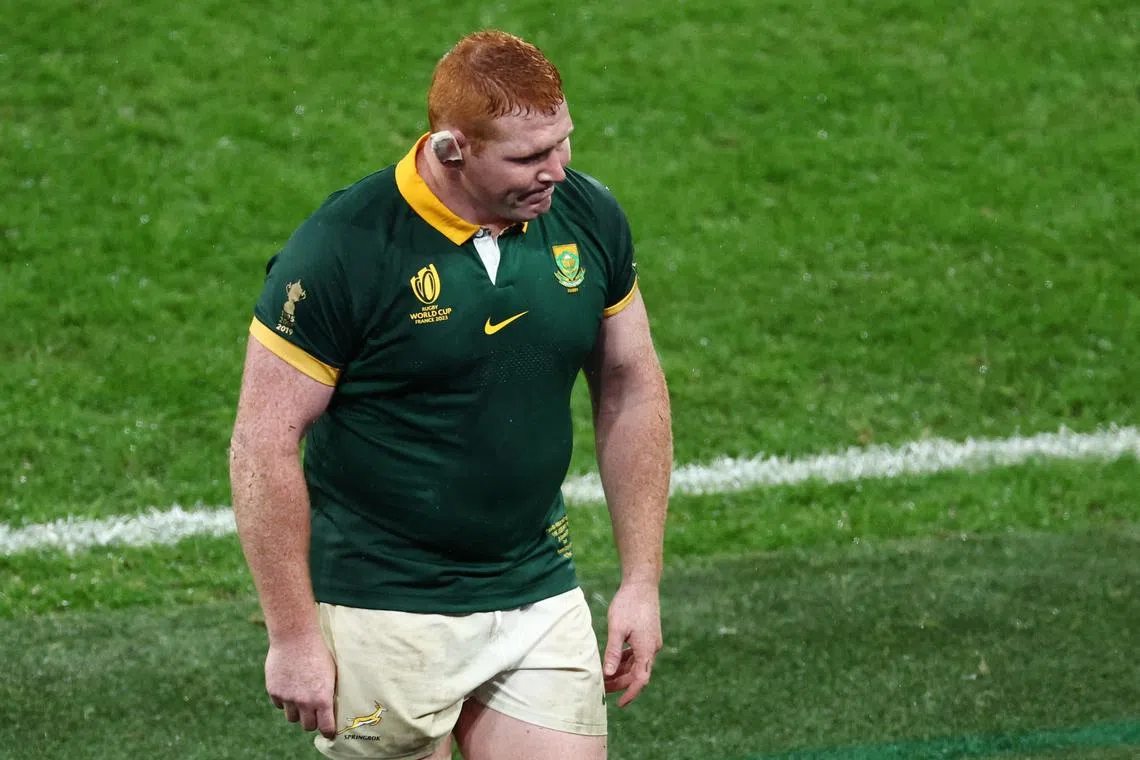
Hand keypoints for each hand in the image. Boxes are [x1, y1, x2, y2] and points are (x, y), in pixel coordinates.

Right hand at [265, 633, 337, 738]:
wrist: (295, 637)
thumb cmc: (318, 651)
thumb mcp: (331, 673)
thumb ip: (328, 692)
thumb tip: (330, 706)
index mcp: (322, 698)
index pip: (325, 726)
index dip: (328, 732)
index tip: (329, 733)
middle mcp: (304, 702)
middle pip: (307, 725)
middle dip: (312, 722)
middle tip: (314, 715)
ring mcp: (288, 698)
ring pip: (292, 718)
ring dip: (297, 712)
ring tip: (301, 699)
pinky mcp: (274, 691)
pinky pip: (280, 704)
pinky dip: (285, 700)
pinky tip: (289, 687)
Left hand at [601, 581, 661, 706]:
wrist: (642, 583)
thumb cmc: (628, 604)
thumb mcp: (617, 629)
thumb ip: (613, 652)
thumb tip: (608, 673)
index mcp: (646, 649)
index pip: (641, 680)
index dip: (630, 694)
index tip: (620, 704)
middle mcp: (651, 648)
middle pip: (638, 673)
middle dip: (621, 683)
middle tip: (603, 688)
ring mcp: (650, 641)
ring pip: (637, 664)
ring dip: (622, 671)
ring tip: (605, 676)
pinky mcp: (647, 635)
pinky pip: (637, 654)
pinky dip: (626, 660)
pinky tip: (613, 661)